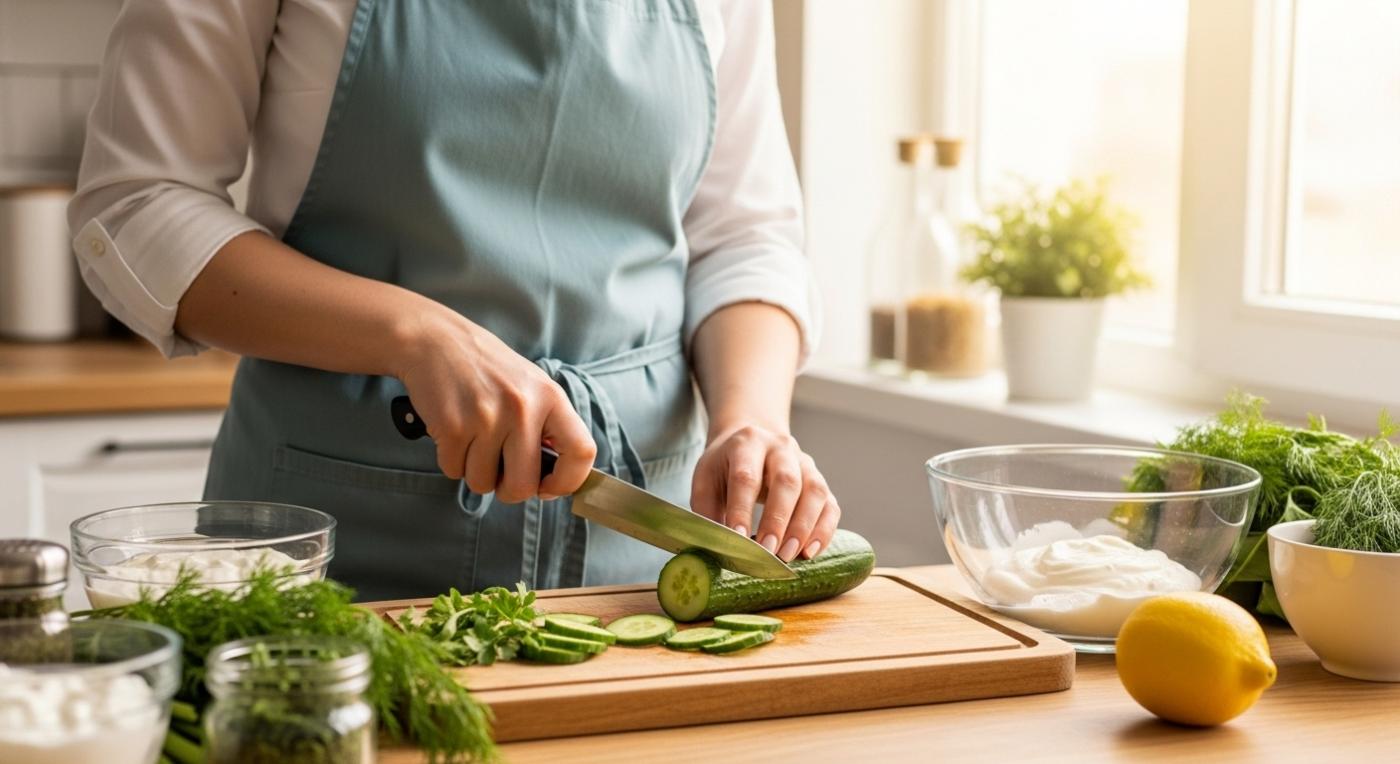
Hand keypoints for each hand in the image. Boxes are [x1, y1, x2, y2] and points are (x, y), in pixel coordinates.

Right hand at [392, 307, 595, 502]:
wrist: (435, 340)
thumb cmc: (485, 368)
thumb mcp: (530, 385)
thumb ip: (546, 425)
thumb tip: (553, 479)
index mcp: (550, 397)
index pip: (581, 452)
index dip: (568, 481)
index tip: (549, 487)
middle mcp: (523, 408)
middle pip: (524, 485)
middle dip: (509, 491)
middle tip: (499, 473)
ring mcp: (487, 418)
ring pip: (484, 484)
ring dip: (475, 472)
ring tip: (472, 440)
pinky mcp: (453, 427)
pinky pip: (454, 471)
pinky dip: (451, 461)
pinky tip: (453, 433)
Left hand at [690, 423, 840, 561]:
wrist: (753, 441)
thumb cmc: (726, 467)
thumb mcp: (706, 479)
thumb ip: (707, 511)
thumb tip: (715, 549)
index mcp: (747, 443)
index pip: (746, 476)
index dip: (742, 509)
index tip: (737, 538)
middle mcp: (781, 448)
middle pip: (787, 481)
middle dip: (778, 520)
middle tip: (768, 551)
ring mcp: (805, 464)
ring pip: (814, 492)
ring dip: (804, 527)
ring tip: (788, 555)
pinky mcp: (820, 482)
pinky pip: (830, 506)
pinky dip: (824, 531)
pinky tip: (810, 552)